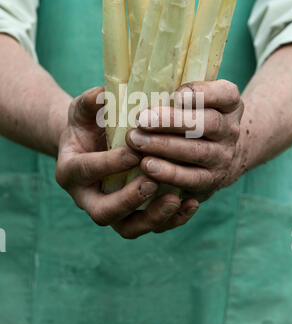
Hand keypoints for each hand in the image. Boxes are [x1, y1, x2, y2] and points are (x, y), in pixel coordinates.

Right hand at [56, 87, 199, 237]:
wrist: (93, 142)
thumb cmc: (89, 122)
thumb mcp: (86, 108)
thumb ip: (92, 101)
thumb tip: (105, 95)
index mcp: (70, 171)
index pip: (86, 171)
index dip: (108, 164)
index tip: (133, 153)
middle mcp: (86, 198)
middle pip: (103, 212)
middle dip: (128, 200)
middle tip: (151, 183)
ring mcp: (110, 210)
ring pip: (128, 228)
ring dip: (153, 217)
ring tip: (176, 199)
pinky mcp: (131, 215)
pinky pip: (149, 226)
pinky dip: (171, 219)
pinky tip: (190, 202)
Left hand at [126, 80, 243, 202]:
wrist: (223, 158)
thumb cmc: (198, 121)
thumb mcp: (200, 104)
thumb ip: (180, 96)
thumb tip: (137, 90)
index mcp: (229, 105)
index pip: (226, 94)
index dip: (203, 93)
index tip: (177, 94)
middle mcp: (230, 130)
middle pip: (207, 123)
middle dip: (172, 121)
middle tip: (141, 119)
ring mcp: (223, 156)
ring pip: (196, 151)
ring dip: (163, 146)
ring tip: (136, 141)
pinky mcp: (212, 180)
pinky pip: (191, 178)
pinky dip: (168, 173)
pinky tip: (147, 165)